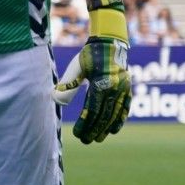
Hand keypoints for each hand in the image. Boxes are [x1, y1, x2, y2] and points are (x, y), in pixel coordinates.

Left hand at [53, 0, 129, 143]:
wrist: (110, 42)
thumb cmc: (89, 55)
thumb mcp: (77, 67)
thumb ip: (68, 83)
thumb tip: (56, 100)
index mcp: (102, 84)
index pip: (92, 110)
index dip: (86, 124)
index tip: (78, 134)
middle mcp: (115, 89)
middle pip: (104, 115)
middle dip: (95, 130)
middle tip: (86, 141)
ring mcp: (124, 89)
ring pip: (115, 114)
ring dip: (107, 128)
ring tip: (99, 139)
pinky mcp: (128, 88)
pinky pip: (125, 107)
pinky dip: (120, 119)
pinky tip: (114, 130)